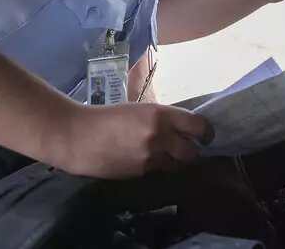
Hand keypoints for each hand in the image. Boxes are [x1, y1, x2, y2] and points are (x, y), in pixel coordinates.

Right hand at [56, 103, 213, 178]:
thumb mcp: (141, 110)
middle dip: (192, 152)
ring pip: (178, 165)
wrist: (78, 137)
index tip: (205, 136)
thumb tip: (183, 129)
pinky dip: (159, 169)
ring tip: (166, 157)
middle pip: (192, 151)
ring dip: (176, 163)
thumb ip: (163, 120)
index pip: (198, 126)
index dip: (206, 133)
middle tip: (187, 150)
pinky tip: (149, 163)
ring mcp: (150, 157)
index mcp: (161, 114)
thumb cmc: (108, 118)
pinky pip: (160, 172)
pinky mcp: (140, 172)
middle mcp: (159, 135)